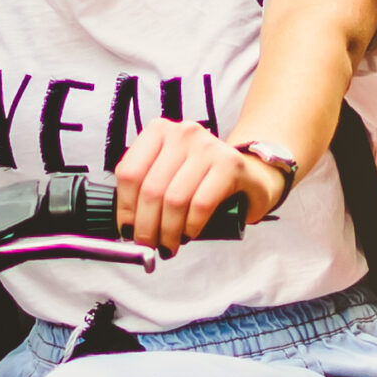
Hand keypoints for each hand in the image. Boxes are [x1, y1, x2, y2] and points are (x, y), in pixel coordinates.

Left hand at [112, 120, 282, 253]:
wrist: (250, 173)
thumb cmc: (203, 178)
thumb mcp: (169, 174)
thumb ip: (146, 189)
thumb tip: (127, 227)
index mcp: (159, 131)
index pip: (130, 172)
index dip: (125, 208)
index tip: (128, 230)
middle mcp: (183, 133)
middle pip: (151, 189)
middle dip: (146, 226)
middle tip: (148, 245)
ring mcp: (208, 146)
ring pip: (174, 199)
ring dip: (168, 231)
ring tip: (169, 244)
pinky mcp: (230, 163)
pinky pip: (201, 203)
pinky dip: (191, 226)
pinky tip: (189, 234)